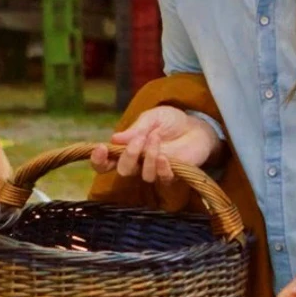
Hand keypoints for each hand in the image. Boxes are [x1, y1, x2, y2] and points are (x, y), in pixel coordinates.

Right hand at [89, 106, 221, 184]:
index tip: (101, 148)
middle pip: (123, 171)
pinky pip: (163, 179)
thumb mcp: (151, 117)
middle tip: (139, 139)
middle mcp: (137, 164)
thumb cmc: (170, 121)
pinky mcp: (173, 175)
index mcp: (126, 149)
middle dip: (128, 155)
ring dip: (148, 156)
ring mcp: (154, 171)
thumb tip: (114, 138)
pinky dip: (162, 169)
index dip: (99, 160)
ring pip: (144, 175)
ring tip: (156, 137)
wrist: (196, 126)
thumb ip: (135, 129)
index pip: (106, 163)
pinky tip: (164, 157)